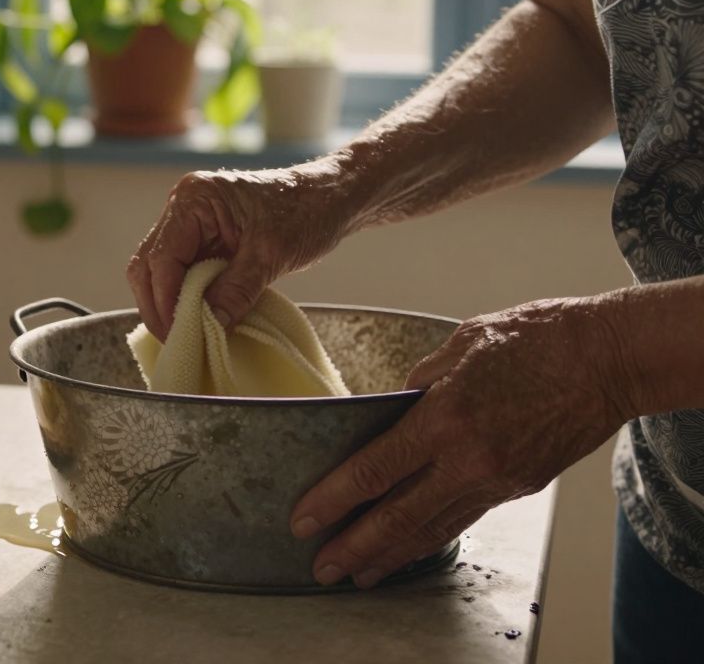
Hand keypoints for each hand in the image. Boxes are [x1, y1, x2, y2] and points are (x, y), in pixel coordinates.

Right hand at [126, 162, 362, 339]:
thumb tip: (208, 324)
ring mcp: (191, 221)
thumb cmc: (307, 211)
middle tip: (175, 339)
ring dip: (168, 302)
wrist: (331, 197)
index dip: (165, 299)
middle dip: (158, 305)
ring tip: (184, 333)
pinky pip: (180, 271)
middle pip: (149, 264)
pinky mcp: (202, 237)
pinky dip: (184, 296)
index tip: (177, 332)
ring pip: (159, 270)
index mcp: (196, 198)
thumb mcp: (271, 255)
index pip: (162, 257)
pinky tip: (195, 317)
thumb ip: (236, 290)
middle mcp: (184, 206)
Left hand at [289, 296, 633, 587]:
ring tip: (359, 573)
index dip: (334, 500)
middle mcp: (469, 457)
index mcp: (446, 415)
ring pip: (432, 527)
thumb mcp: (460, 346)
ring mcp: (497, 478)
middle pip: (398, 516)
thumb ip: (418, 384)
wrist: (608, 359)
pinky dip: (431, 537)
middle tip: (320, 567)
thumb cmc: (534, 338)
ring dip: (391, 554)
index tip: (304, 520)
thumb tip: (392, 413)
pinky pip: (464, 517)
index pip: (375, 469)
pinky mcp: (518, 486)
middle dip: (354, 545)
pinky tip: (409, 547)